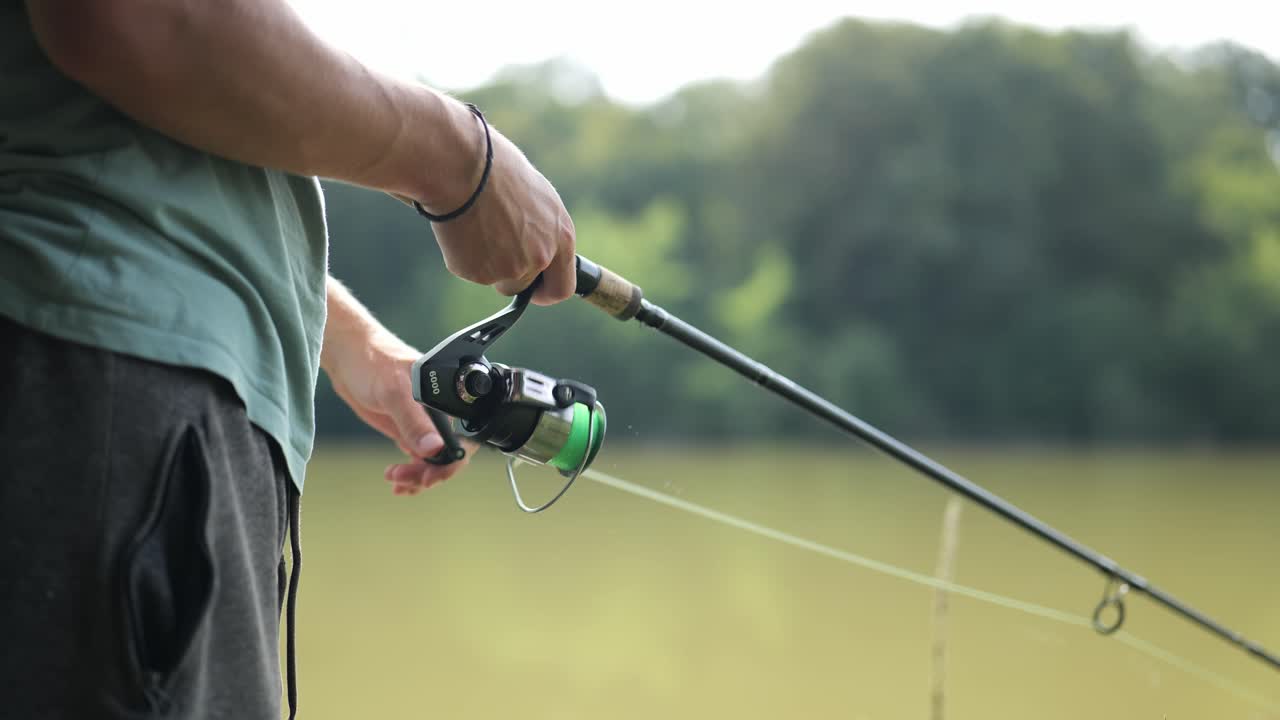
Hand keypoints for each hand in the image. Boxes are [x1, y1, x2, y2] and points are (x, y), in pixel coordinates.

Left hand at [324, 326, 470, 495]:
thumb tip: (435, 449)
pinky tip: (396, 479)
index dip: (450, 463)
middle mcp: (439, 414)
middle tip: (407, 481)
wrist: (346, 356)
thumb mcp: (394, 392)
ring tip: (396, 480)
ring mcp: (422, 423)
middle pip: (448, 455)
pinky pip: (417, 457)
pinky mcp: (407, 428)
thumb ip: (414, 421)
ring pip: (432, 460)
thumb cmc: (373, 362)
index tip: (429, 477)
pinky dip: (410, 472)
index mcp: (446, 402)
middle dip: (430, 474)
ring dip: (417, 476)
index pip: (462, 440)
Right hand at [422, 105, 576, 306]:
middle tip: (492, 248)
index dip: (547, 292)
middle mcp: (540, 257)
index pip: (563, 287)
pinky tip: (461, 227)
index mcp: (561, 237)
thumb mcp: (535, 196)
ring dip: (485, 262)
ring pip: (495, 278)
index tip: (536, 292)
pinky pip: (469, 270)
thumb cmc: (497, 168)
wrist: (462, 165)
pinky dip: (463, 255)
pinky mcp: (479, 272)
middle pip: (523, 285)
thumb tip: (533, 244)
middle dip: (509, 275)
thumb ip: (540, 228)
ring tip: (475, 224)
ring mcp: (510, 268)